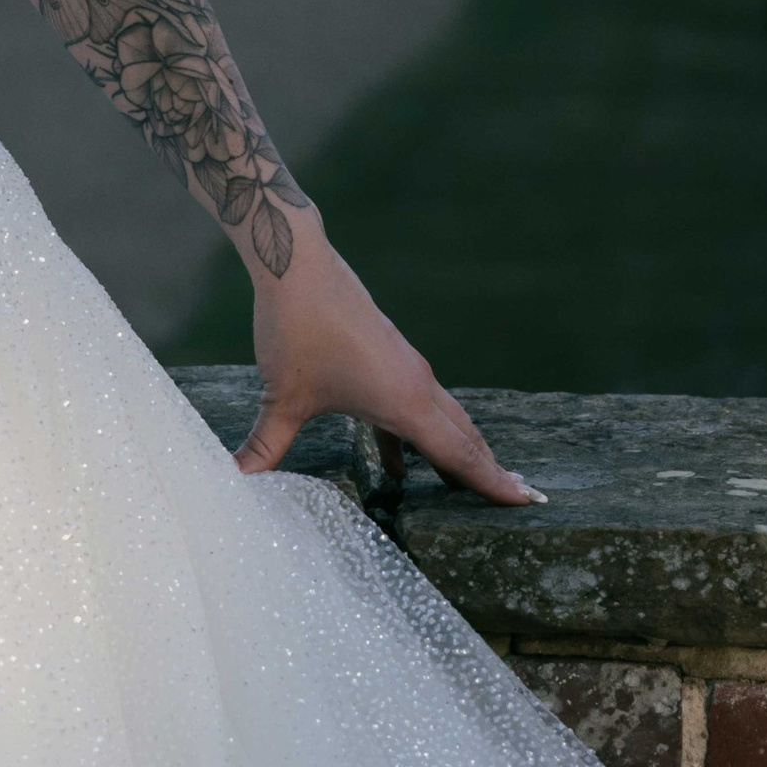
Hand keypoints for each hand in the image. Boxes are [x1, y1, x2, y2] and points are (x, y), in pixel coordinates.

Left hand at [236, 218, 542, 505]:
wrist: (297, 263)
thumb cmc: (296, 329)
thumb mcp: (280, 397)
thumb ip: (264, 446)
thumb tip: (236, 482)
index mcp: (404, 401)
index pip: (460, 454)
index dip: (493, 483)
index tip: (530, 503)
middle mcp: (416, 384)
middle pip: (463, 437)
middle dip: (488, 471)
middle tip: (522, 501)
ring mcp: (404, 367)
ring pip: (442, 418)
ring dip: (456, 451)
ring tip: (468, 488)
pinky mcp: (387, 355)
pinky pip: (414, 406)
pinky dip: (418, 436)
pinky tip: (402, 465)